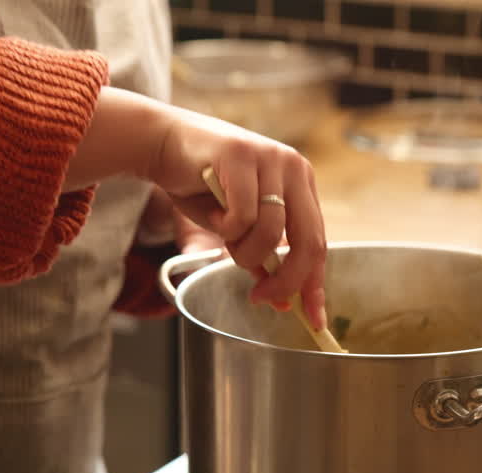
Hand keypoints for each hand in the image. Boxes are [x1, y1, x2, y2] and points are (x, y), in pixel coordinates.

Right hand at [150, 108, 326, 328]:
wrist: (162, 145)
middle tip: (262, 297)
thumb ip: (263, 258)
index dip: (315, 283)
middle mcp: (293, 168)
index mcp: (300, 183)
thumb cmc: (200, 186)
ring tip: (225, 237)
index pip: (319, 241)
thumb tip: (283, 301)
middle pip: (309, 241)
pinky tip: (213, 216)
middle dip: (287, 280)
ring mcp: (270, 159)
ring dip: (244, 251)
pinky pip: (243, 217)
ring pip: (271, 233)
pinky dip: (226, 228)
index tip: (313, 318)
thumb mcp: (237, 229)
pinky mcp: (243, 155)